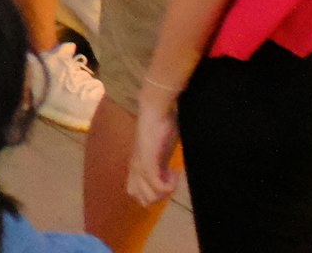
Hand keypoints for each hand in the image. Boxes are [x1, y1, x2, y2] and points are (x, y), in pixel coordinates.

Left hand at [127, 87, 182, 204]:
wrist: (156, 111)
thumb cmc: (161, 127)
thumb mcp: (159, 151)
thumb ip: (160, 165)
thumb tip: (167, 176)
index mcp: (136, 167)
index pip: (135, 194)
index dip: (153, 194)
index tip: (166, 181)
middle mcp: (135, 169)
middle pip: (142, 200)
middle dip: (160, 197)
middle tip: (170, 181)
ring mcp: (140, 167)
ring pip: (149, 197)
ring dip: (165, 192)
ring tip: (172, 176)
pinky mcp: (148, 162)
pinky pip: (158, 187)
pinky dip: (170, 185)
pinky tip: (176, 172)